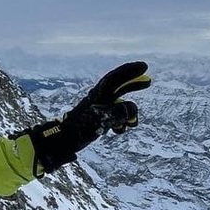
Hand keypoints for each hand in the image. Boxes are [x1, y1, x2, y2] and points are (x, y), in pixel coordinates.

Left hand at [23, 62, 150, 174]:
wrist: (62, 142)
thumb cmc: (79, 130)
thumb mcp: (101, 120)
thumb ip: (119, 112)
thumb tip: (131, 109)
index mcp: (98, 95)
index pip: (116, 79)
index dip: (130, 72)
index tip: (144, 67)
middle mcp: (98, 99)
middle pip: (119, 87)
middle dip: (133, 85)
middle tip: (148, 81)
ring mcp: (97, 109)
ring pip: (119, 105)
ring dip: (128, 113)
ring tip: (132, 124)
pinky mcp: (96, 119)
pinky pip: (114, 116)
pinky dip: (120, 122)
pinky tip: (118, 130)